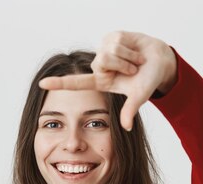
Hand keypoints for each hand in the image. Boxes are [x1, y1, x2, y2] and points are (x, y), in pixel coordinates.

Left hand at [38, 30, 177, 130]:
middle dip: (122, 65)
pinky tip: (136, 50)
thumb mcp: (139, 96)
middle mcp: (100, 67)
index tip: (42, 84)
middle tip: (134, 69)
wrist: (160, 61)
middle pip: (101, 62)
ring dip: (129, 57)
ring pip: (109, 51)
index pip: (76, 83)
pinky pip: (117, 41)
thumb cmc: (148, 80)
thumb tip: (126, 127)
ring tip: (137, 61)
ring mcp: (104, 51)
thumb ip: (130, 110)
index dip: (59, 84)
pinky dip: (131, 48)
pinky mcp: (111, 37)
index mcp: (101, 82)